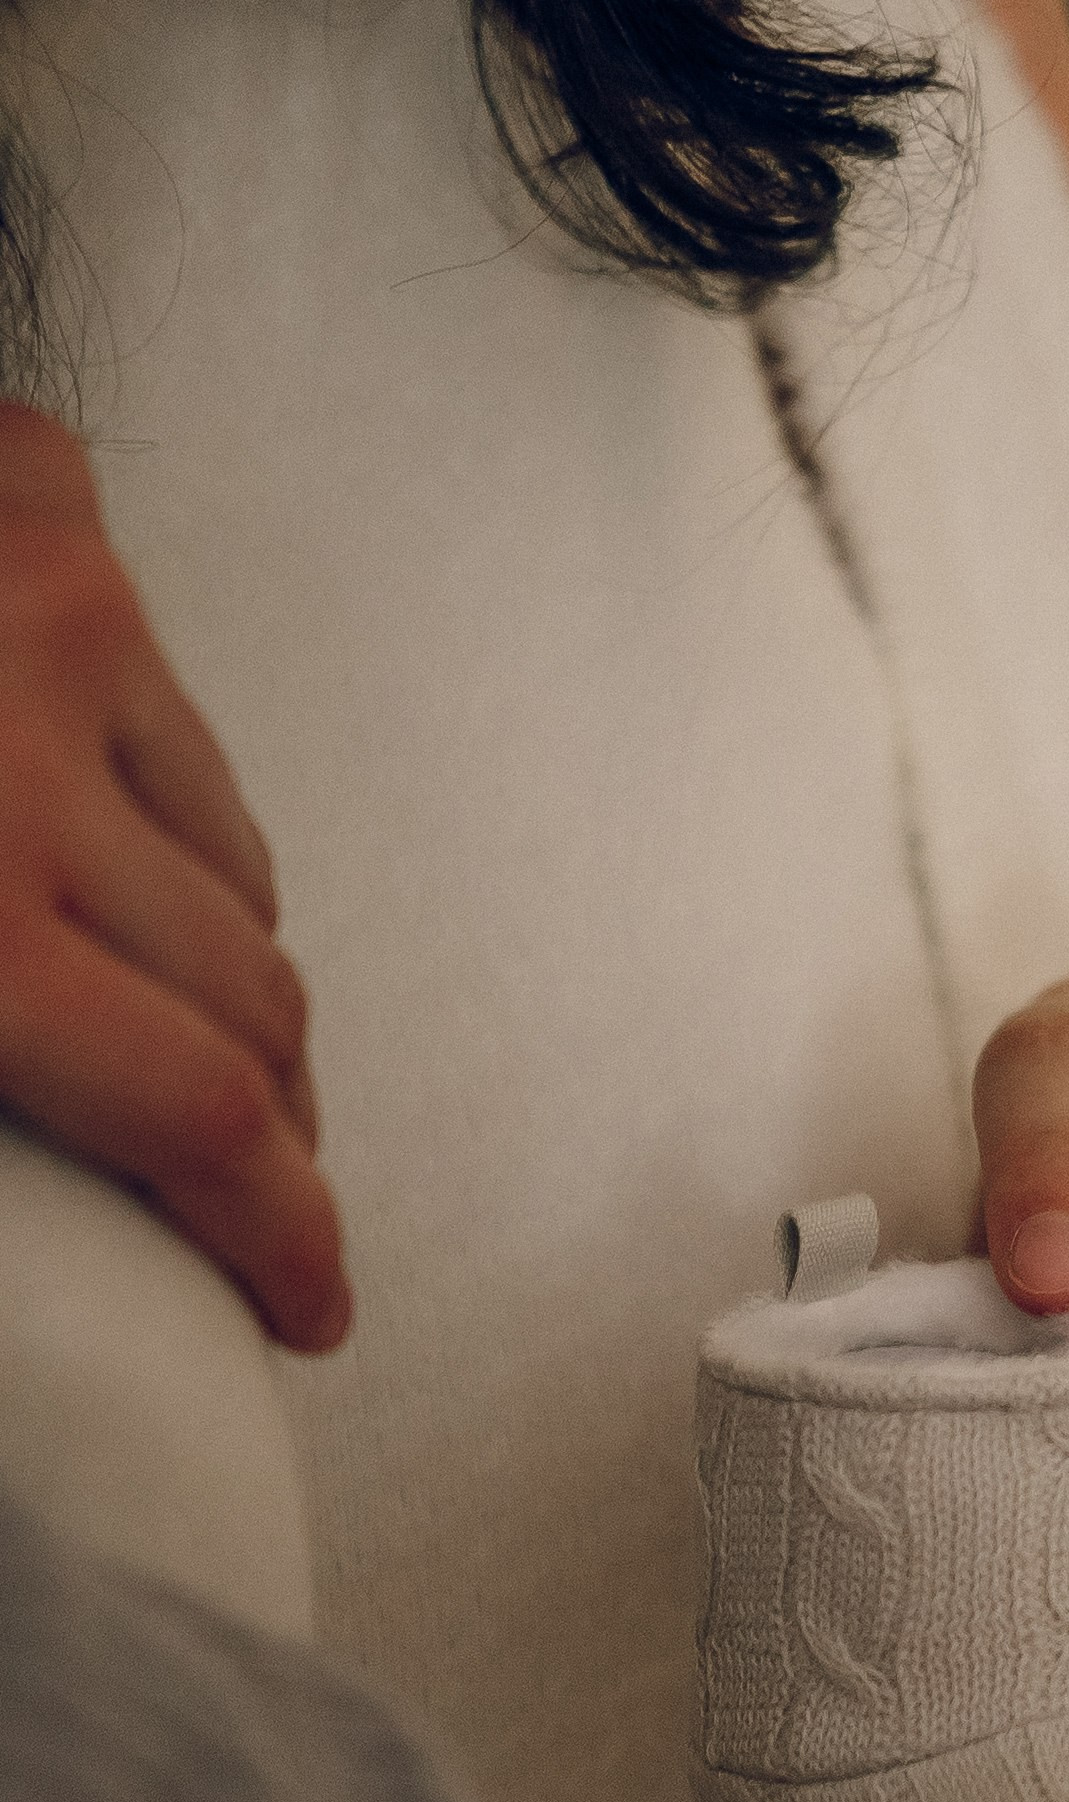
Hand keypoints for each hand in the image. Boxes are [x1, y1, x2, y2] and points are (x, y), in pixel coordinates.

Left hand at [0, 405, 348, 1349]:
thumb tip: (19, 1265)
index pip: (209, 1115)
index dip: (284, 1235)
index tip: (305, 1297)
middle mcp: (21, 763)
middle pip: (254, 994)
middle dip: (266, 1114)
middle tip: (235, 1179)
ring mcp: (54, 614)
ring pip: (232, 852)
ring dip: (206, 953)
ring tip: (143, 1007)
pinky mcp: (42, 504)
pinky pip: (164, 683)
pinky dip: (136, 763)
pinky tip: (68, 808)